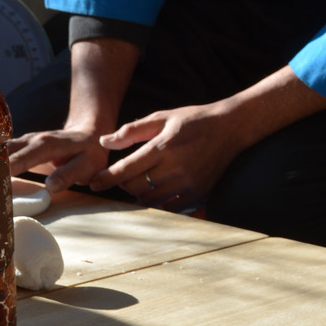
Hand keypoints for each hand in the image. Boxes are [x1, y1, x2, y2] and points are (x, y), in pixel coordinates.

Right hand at [8, 127, 112, 194]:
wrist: (87, 134)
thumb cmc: (89, 153)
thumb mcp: (87, 166)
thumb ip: (69, 175)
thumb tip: (50, 186)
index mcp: (44, 145)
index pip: (16, 160)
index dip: (1, 173)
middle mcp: (28, 140)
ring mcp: (22, 142)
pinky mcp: (18, 147)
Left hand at [94, 101, 242, 207]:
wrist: (231, 128)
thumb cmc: (193, 120)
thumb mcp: (162, 117)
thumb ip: (132, 130)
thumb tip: (105, 141)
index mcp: (163, 146)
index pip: (126, 169)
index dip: (107, 178)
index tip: (94, 183)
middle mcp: (175, 167)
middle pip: (135, 187)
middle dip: (123, 184)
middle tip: (121, 178)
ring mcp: (188, 183)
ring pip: (150, 200)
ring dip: (139, 195)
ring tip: (138, 185)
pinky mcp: (199, 193)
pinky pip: (170, 208)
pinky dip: (159, 204)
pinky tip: (156, 194)